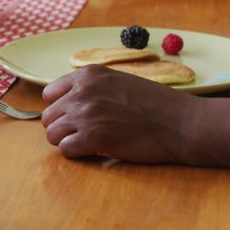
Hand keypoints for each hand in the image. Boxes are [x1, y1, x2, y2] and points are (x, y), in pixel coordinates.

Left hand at [41, 64, 197, 162]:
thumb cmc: (155, 104)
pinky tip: (94, 151)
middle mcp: (81, 92)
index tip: (75, 117)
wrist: (180, 122)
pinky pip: (65, 150)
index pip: (50, 94)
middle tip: (84, 133)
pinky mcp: (91, 138)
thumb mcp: (119, 81)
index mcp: (88, 75)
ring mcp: (84, 114)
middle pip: (49, 116)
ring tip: (89, 143)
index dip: (61, 108)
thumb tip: (69, 103)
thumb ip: (93, 88)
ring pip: (52, 134)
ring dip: (67, 141)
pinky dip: (76, 154)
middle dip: (63, 127)